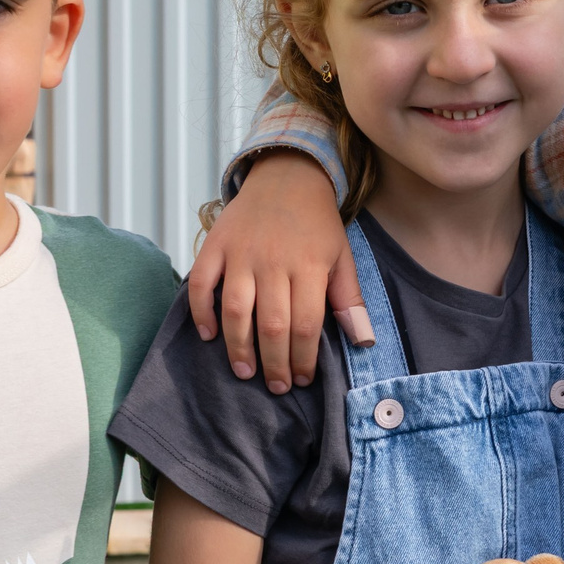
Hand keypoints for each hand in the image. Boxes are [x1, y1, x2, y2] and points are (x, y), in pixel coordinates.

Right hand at [185, 151, 370, 393]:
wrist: (287, 177)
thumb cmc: (316, 224)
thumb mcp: (342, 257)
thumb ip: (349, 299)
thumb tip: (362, 340)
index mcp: (309, 267)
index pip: (306, 325)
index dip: (303, 359)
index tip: (302, 379)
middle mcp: (273, 262)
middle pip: (272, 325)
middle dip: (274, 364)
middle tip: (276, 387)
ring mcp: (241, 254)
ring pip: (236, 310)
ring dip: (238, 347)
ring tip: (245, 372)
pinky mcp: (216, 245)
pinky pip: (201, 283)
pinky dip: (201, 312)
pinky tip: (209, 336)